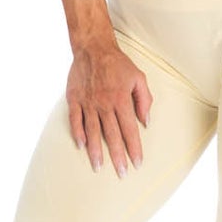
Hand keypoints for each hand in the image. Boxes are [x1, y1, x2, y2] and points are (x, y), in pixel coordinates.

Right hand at [67, 38, 152, 177]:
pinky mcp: (74, 99)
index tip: (137, 163)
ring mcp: (88, 102)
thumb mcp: (139, 78)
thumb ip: (145, 100)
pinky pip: (75, 120)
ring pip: (93, 131)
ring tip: (99, 167)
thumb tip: (146, 122)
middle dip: (118, 156)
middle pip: (112, 135)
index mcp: (121, 100)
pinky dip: (78, 133)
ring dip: (96, 151)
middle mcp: (104, 104)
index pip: (130, 130)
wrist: (93, 48)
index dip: (134, 148)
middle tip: (122, 173)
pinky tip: (81, 146)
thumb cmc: (119, 64)